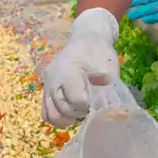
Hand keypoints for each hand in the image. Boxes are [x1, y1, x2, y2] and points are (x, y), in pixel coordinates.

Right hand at [42, 8, 119, 126]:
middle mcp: (53, 78)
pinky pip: (47, 112)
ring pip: (51, 114)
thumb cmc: (98, 52)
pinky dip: (59, 118)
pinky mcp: (46, 89)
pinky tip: (73, 115)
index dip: (91, 105)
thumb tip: (112, 113)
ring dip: (68, 118)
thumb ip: (109, 90)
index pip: (77, 100)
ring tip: (83, 112)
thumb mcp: (109, 68)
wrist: (86, 38)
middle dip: (81, 113)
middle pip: (63, 109)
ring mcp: (46, 84)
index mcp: (68, 70)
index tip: (100, 100)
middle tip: (93, 106)